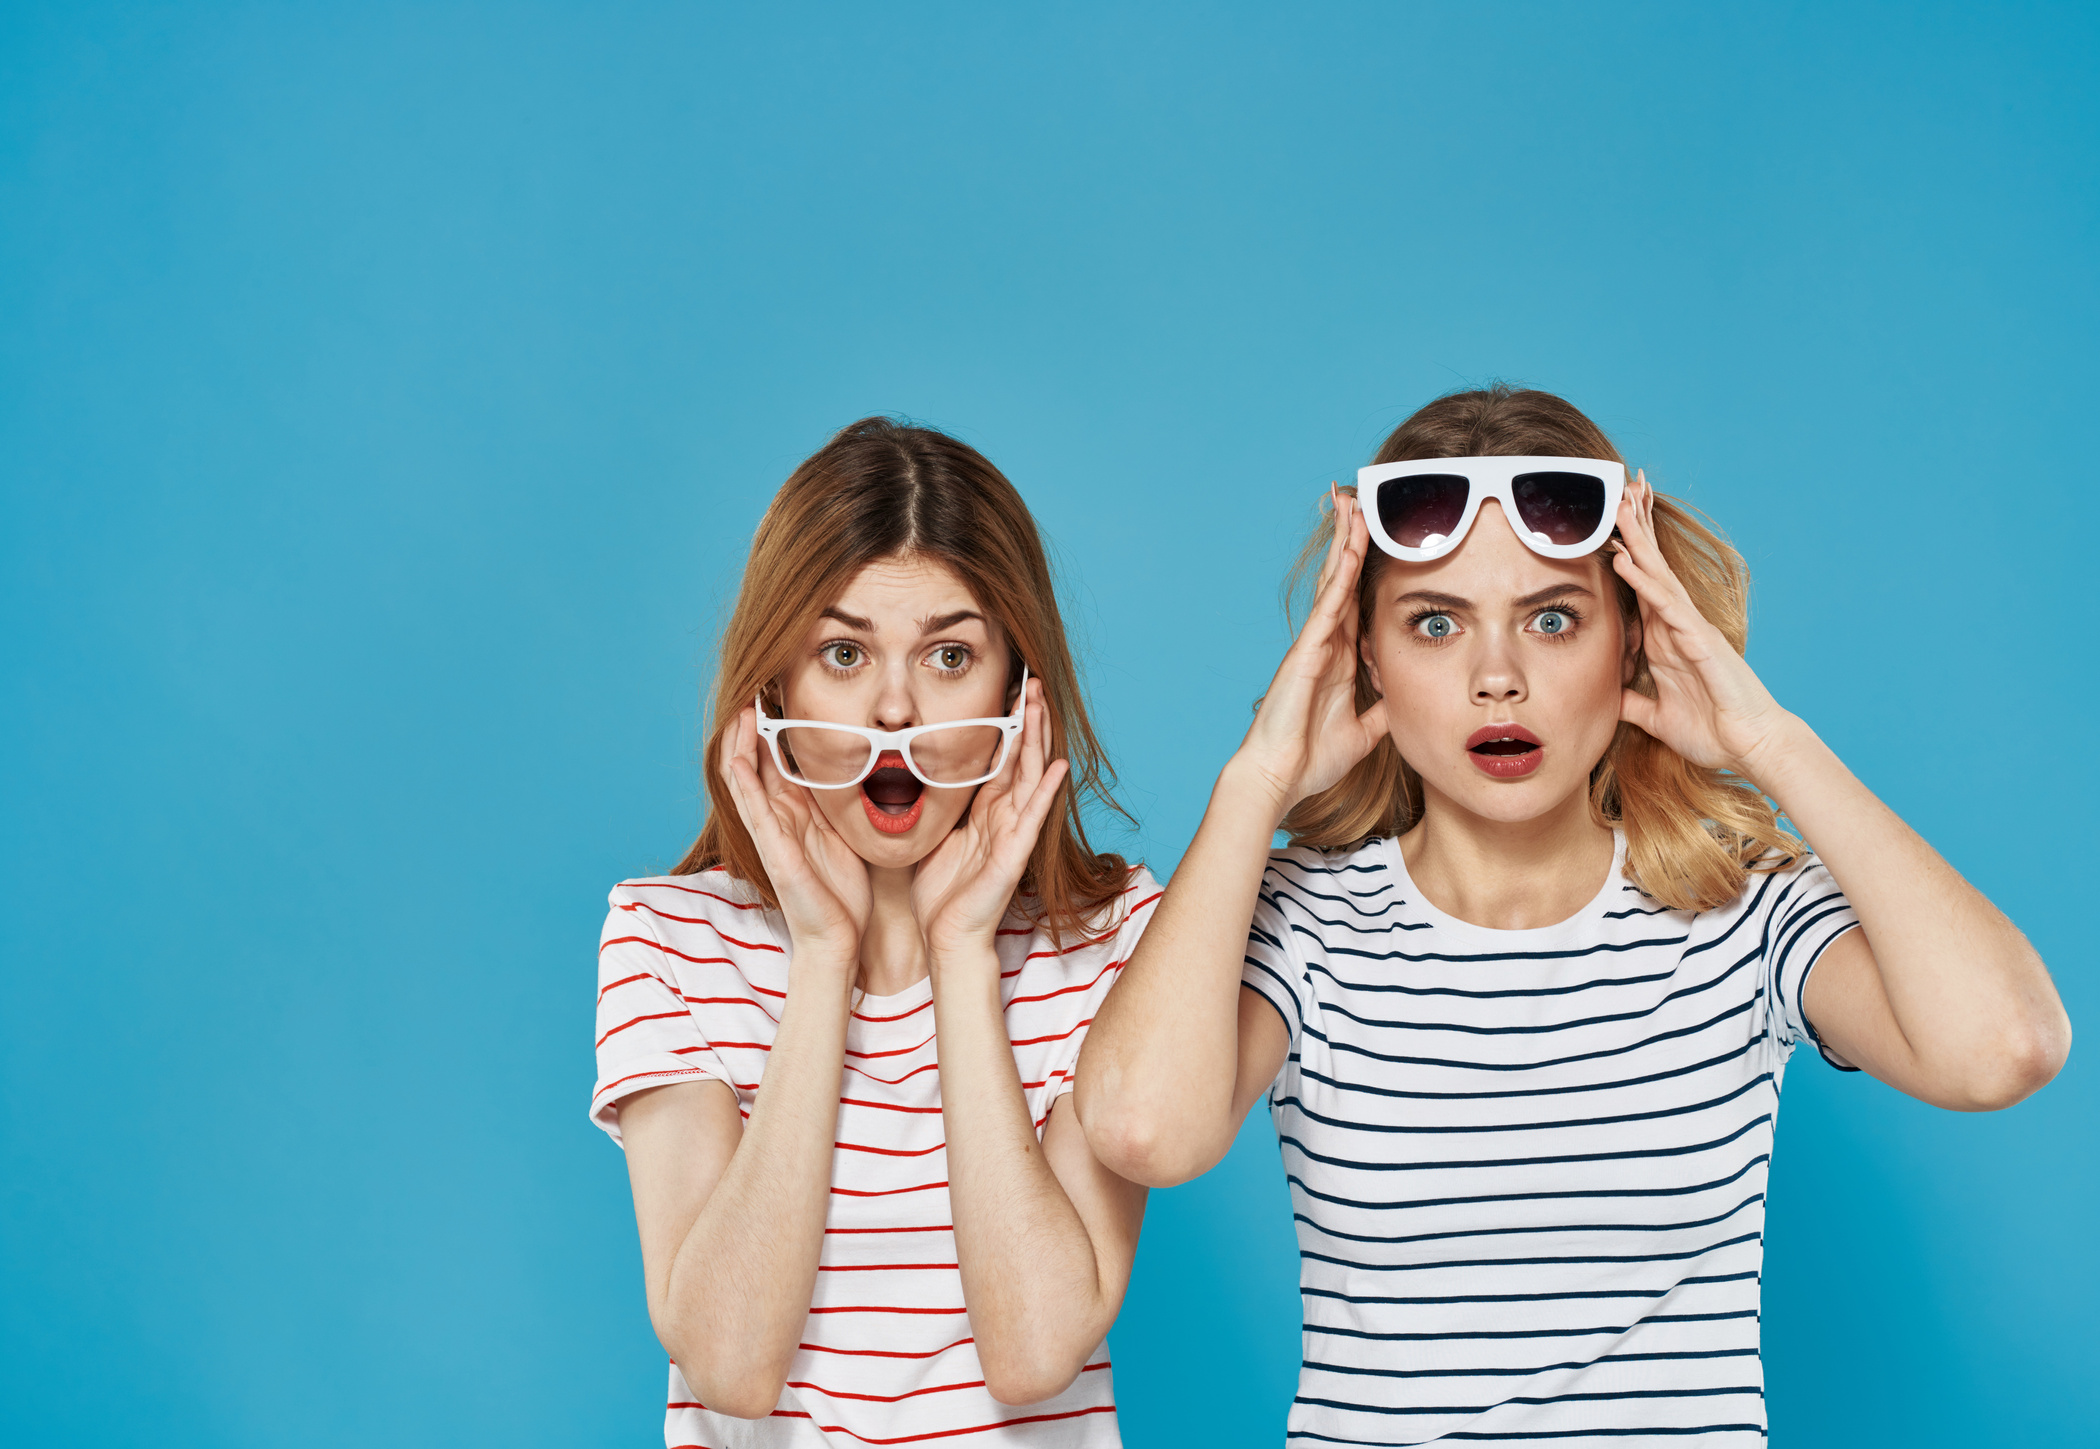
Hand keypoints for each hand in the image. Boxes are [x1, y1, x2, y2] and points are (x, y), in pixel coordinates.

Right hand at [719, 705, 870, 963]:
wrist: (838, 936)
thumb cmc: (843, 889)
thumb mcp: (847, 831)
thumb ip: (844, 800)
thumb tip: (862, 764)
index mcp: (796, 810)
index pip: (776, 758)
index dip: (773, 725)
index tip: (778, 690)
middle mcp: (777, 816)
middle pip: (755, 759)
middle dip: (752, 724)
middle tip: (754, 685)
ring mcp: (770, 831)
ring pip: (744, 776)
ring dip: (739, 742)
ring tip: (742, 707)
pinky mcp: (771, 848)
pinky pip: (751, 807)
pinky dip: (743, 778)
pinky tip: (740, 754)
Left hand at [911, 678, 1071, 963]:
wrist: (947, 937)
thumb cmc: (941, 892)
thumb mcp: (935, 834)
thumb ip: (938, 804)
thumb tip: (915, 771)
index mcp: (984, 811)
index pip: (1000, 758)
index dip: (1006, 724)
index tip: (1009, 690)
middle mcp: (1004, 817)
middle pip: (1020, 757)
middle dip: (1026, 719)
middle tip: (1031, 680)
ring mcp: (1013, 834)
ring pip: (1028, 776)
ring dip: (1036, 739)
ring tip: (1040, 704)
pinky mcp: (1014, 855)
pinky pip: (1032, 817)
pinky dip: (1045, 791)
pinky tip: (1056, 767)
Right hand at [1235, 488, 1390, 818]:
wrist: (1280, 777)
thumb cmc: (1311, 758)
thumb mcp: (1364, 732)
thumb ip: (1382, 710)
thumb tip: (1404, 699)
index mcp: (1338, 658)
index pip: (1356, 601)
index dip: (1364, 568)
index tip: (1375, 537)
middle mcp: (1326, 643)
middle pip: (1342, 580)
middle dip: (1350, 540)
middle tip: (1357, 500)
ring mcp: (1315, 642)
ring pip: (1335, 580)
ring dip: (1345, 541)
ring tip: (1351, 502)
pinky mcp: (1308, 648)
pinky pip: (1330, 601)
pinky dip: (1341, 571)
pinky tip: (1351, 544)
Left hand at [1610, 470, 1794, 774]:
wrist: (1750, 747)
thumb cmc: (1712, 730)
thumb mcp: (1656, 717)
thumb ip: (1630, 703)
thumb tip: (1606, 698)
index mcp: (1663, 638)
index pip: (1640, 585)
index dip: (1628, 551)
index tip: (1610, 519)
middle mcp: (1675, 625)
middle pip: (1650, 567)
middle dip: (1636, 528)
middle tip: (1620, 486)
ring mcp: (1688, 629)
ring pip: (1656, 575)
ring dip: (1636, 540)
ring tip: (1619, 503)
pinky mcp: (1699, 641)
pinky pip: (1666, 606)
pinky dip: (1643, 582)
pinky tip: (1624, 559)